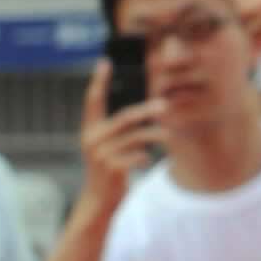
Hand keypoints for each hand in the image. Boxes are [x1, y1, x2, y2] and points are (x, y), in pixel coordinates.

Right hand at [75, 55, 167, 216]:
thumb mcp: (109, 146)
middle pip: (124, 118)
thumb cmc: (111, 167)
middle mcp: (92, 139)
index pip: (92, 100)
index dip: (98, 81)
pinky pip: (136, 156)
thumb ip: (119, 129)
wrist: (100, 199)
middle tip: (166, 105)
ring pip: (135, 138)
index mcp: (90, 129)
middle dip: (146, 110)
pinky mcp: (110, 169)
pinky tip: (148, 158)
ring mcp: (100, 154)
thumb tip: (148, 109)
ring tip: (170, 135)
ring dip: (155, 136)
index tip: (104, 62)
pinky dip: (145, 156)